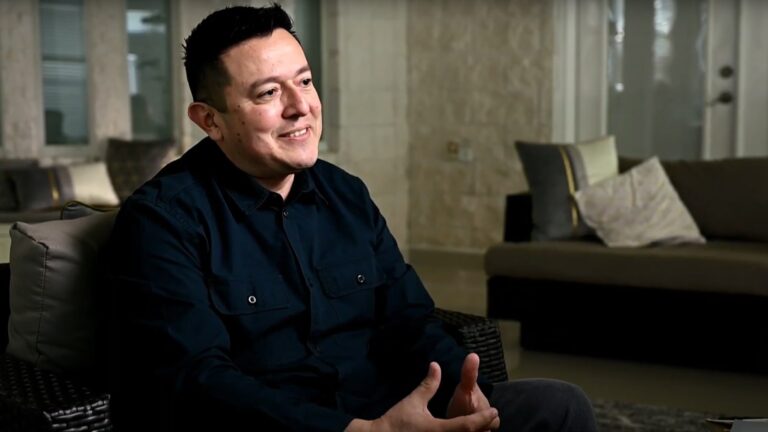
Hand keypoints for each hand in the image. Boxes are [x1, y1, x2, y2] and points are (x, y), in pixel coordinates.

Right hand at [346, 361, 498, 431]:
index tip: (494, 411)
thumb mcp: (413, 401)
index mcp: (438, 429)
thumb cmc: (396, 421)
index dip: (483, 418)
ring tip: (481, 427)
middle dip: (483, 430)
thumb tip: (436, 365)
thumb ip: (428, 385)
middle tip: (491, 420)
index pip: (468, 425)